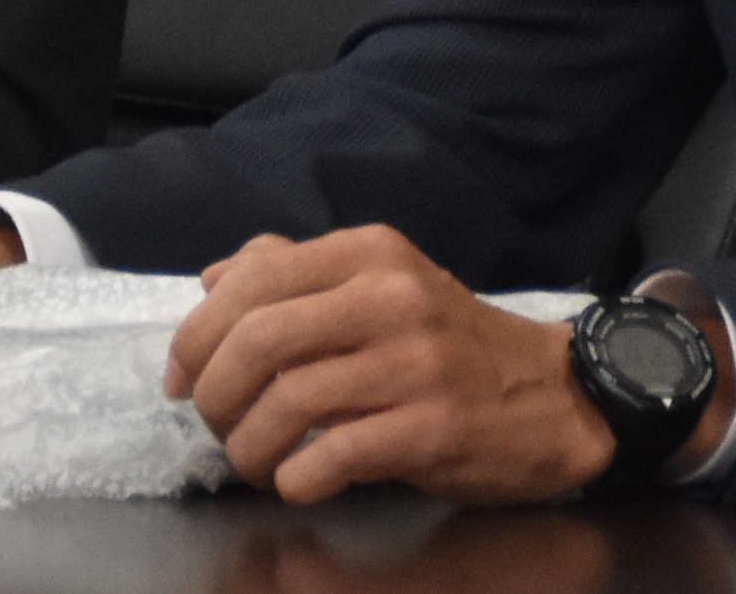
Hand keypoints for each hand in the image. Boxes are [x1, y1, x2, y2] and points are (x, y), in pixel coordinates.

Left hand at [163, 228, 624, 505]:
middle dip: (214, 392)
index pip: (253, 278)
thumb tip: (212, 279)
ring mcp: (415, 363)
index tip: (179, 374)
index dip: (197, 332)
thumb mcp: (381, 283)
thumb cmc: (452, 346)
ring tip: (253, 460)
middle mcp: (391, 298)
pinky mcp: (433, 427)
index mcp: (369, 253)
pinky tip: (297, 481)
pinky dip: (297, 477)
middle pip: (259, 339)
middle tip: (212, 422)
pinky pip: (335, 455)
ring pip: (289, 402)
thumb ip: (296, 271)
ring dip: (249, 444)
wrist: (556, 398)